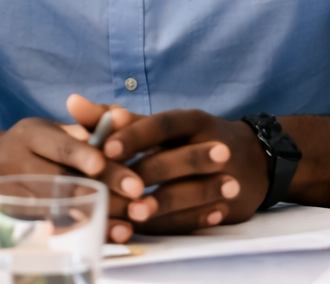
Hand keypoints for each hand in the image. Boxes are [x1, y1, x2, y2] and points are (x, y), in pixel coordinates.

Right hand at [0, 114, 145, 243]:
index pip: (56, 145)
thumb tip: (121, 115)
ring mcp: (13, 195)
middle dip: (103, 188)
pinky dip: (85, 232)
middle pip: (62, 180)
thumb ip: (90, 123)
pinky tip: (111, 233)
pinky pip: (54, 230)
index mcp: (29, 134)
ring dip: (99, 215)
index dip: (79, 154)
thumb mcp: (56, 127)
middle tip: (137, 194)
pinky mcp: (17, 220)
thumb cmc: (37, 145)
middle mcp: (16, 164)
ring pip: (59, 210)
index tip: (102, 163)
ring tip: (130, 220)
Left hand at [71, 97, 267, 233]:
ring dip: (162, 202)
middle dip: (144, 172)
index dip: (133, 135)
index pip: (161, 124)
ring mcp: (224, 176)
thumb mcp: (164, 124)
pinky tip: (155, 227)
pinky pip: (200, 216)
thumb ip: (119, 118)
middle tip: (115, 185)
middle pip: (175, 158)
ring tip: (136, 213)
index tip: (105, 147)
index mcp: (192, 120)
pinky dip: (177, 223)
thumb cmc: (194, 138)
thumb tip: (73, 102)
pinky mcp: (230, 205)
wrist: (256, 159)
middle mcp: (211, 143)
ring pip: (189, 190)